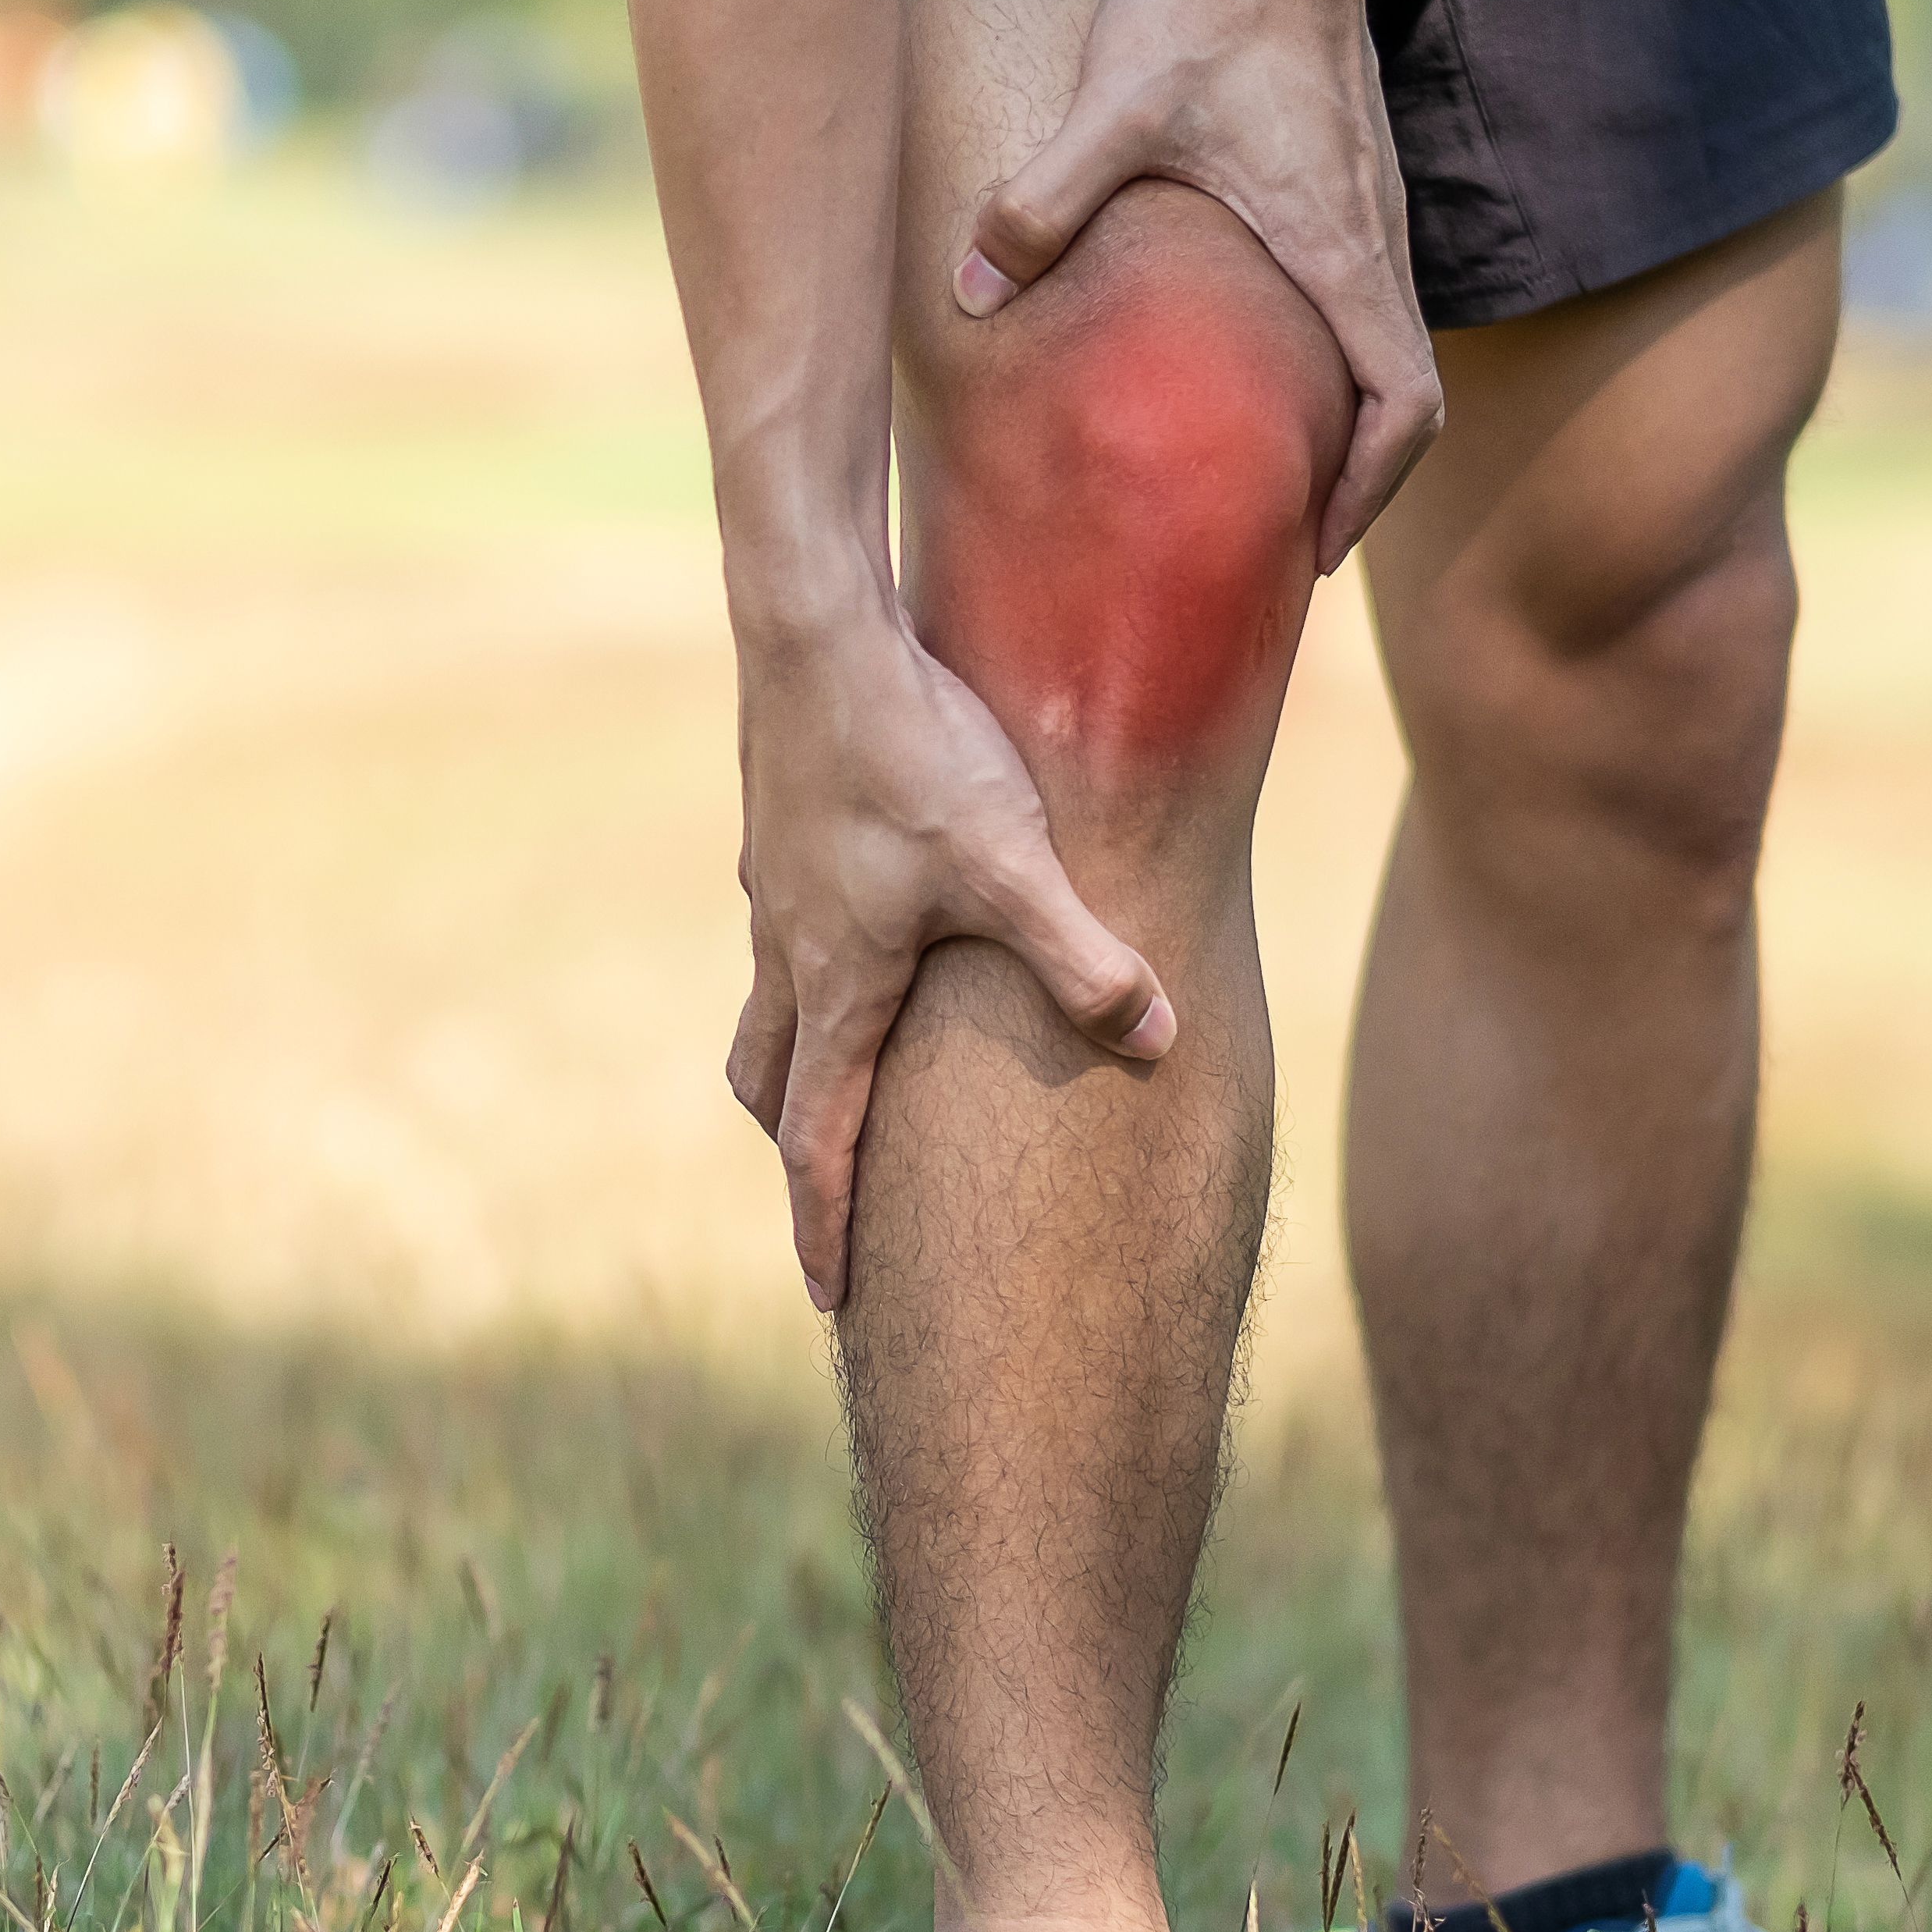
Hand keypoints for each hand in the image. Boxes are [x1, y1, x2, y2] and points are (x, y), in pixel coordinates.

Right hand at [726, 598, 1175, 1310]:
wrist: (815, 630)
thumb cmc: (912, 751)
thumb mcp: (1014, 864)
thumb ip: (1083, 959)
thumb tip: (1160, 1037)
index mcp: (838, 984)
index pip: (819, 1141)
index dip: (826, 1227)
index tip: (830, 1301)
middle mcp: (791, 949)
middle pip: (773, 1084)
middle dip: (801, 1148)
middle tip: (832, 1193)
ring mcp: (775, 890)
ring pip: (771, 1006)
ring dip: (802, 1056)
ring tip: (851, 1072)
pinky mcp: (779, 833)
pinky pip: (787, 932)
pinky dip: (817, 967)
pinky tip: (871, 927)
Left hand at [949, 0, 1441, 574]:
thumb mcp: (1119, 105)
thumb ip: (1044, 202)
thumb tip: (971, 291)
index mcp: (1339, 246)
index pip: (1403, 404)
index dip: (1371, 489)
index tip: (1313, 545)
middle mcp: (1372, 240)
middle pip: (1402, 401)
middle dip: (1353, 483)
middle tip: (1277, 542)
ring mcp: (1366, 211)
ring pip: (1384, 352)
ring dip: (1342, 425)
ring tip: (1263, 481)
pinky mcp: (1345, 182)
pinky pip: (1360, 304)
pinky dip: (1329, 364)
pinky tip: (1251, 377)